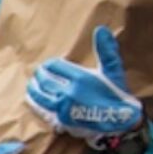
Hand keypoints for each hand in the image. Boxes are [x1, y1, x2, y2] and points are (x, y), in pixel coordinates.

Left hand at [26, 26, 142, 145]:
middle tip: (39, 73)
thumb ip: (106, 50)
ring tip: (32, 84)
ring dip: (33, 88)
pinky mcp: (61, 121)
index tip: (52, 65)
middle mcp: (69, 92)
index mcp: (80, 78)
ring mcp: (63, 107)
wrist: (120, 124)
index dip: (51, 63)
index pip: (54, 65)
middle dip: (40, 74)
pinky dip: (36, 104)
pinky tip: (33, 100)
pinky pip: (42, 110)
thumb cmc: (116, 95)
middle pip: (44, 79)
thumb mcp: (113, 71)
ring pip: (39, 95)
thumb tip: (101, 29)